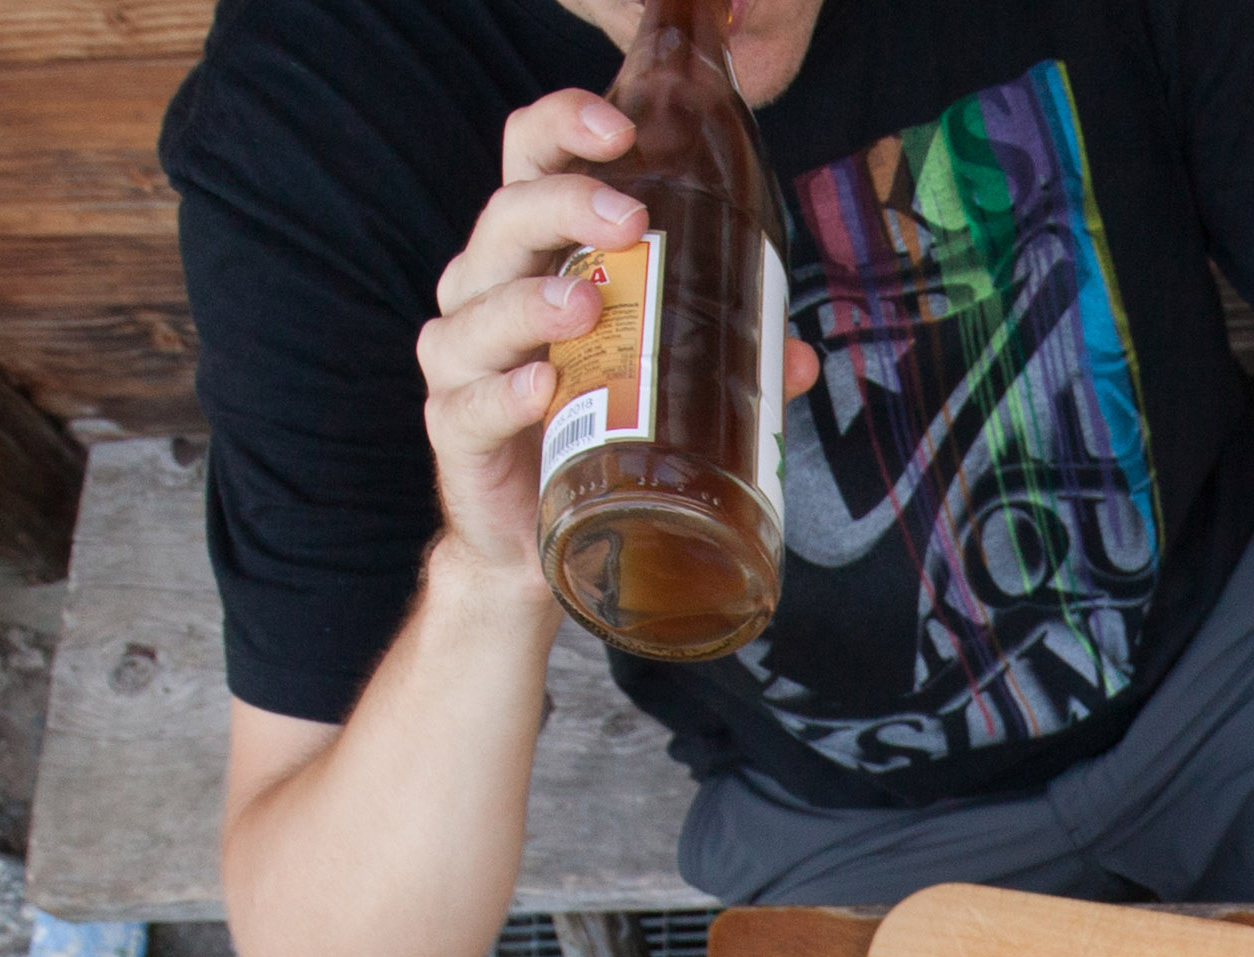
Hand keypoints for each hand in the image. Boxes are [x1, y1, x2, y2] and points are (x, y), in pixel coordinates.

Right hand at [419, 90, 822, 575]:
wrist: (532, 532)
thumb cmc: (590, 425)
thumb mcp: (658, 374)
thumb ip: (726, 357)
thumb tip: (797, 357)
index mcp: (534, 252)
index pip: (530, 161)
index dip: (563, 127)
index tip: (621, 128)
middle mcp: (486, 288)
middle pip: (506, 218)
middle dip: (567, 206)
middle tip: (631, 220)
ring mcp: (463, 358)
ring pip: (480, 308)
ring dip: (532, 299)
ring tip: (587, 306)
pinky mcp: (455, 428)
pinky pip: (468, 402)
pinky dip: (503, 393)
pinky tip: (540, 388)